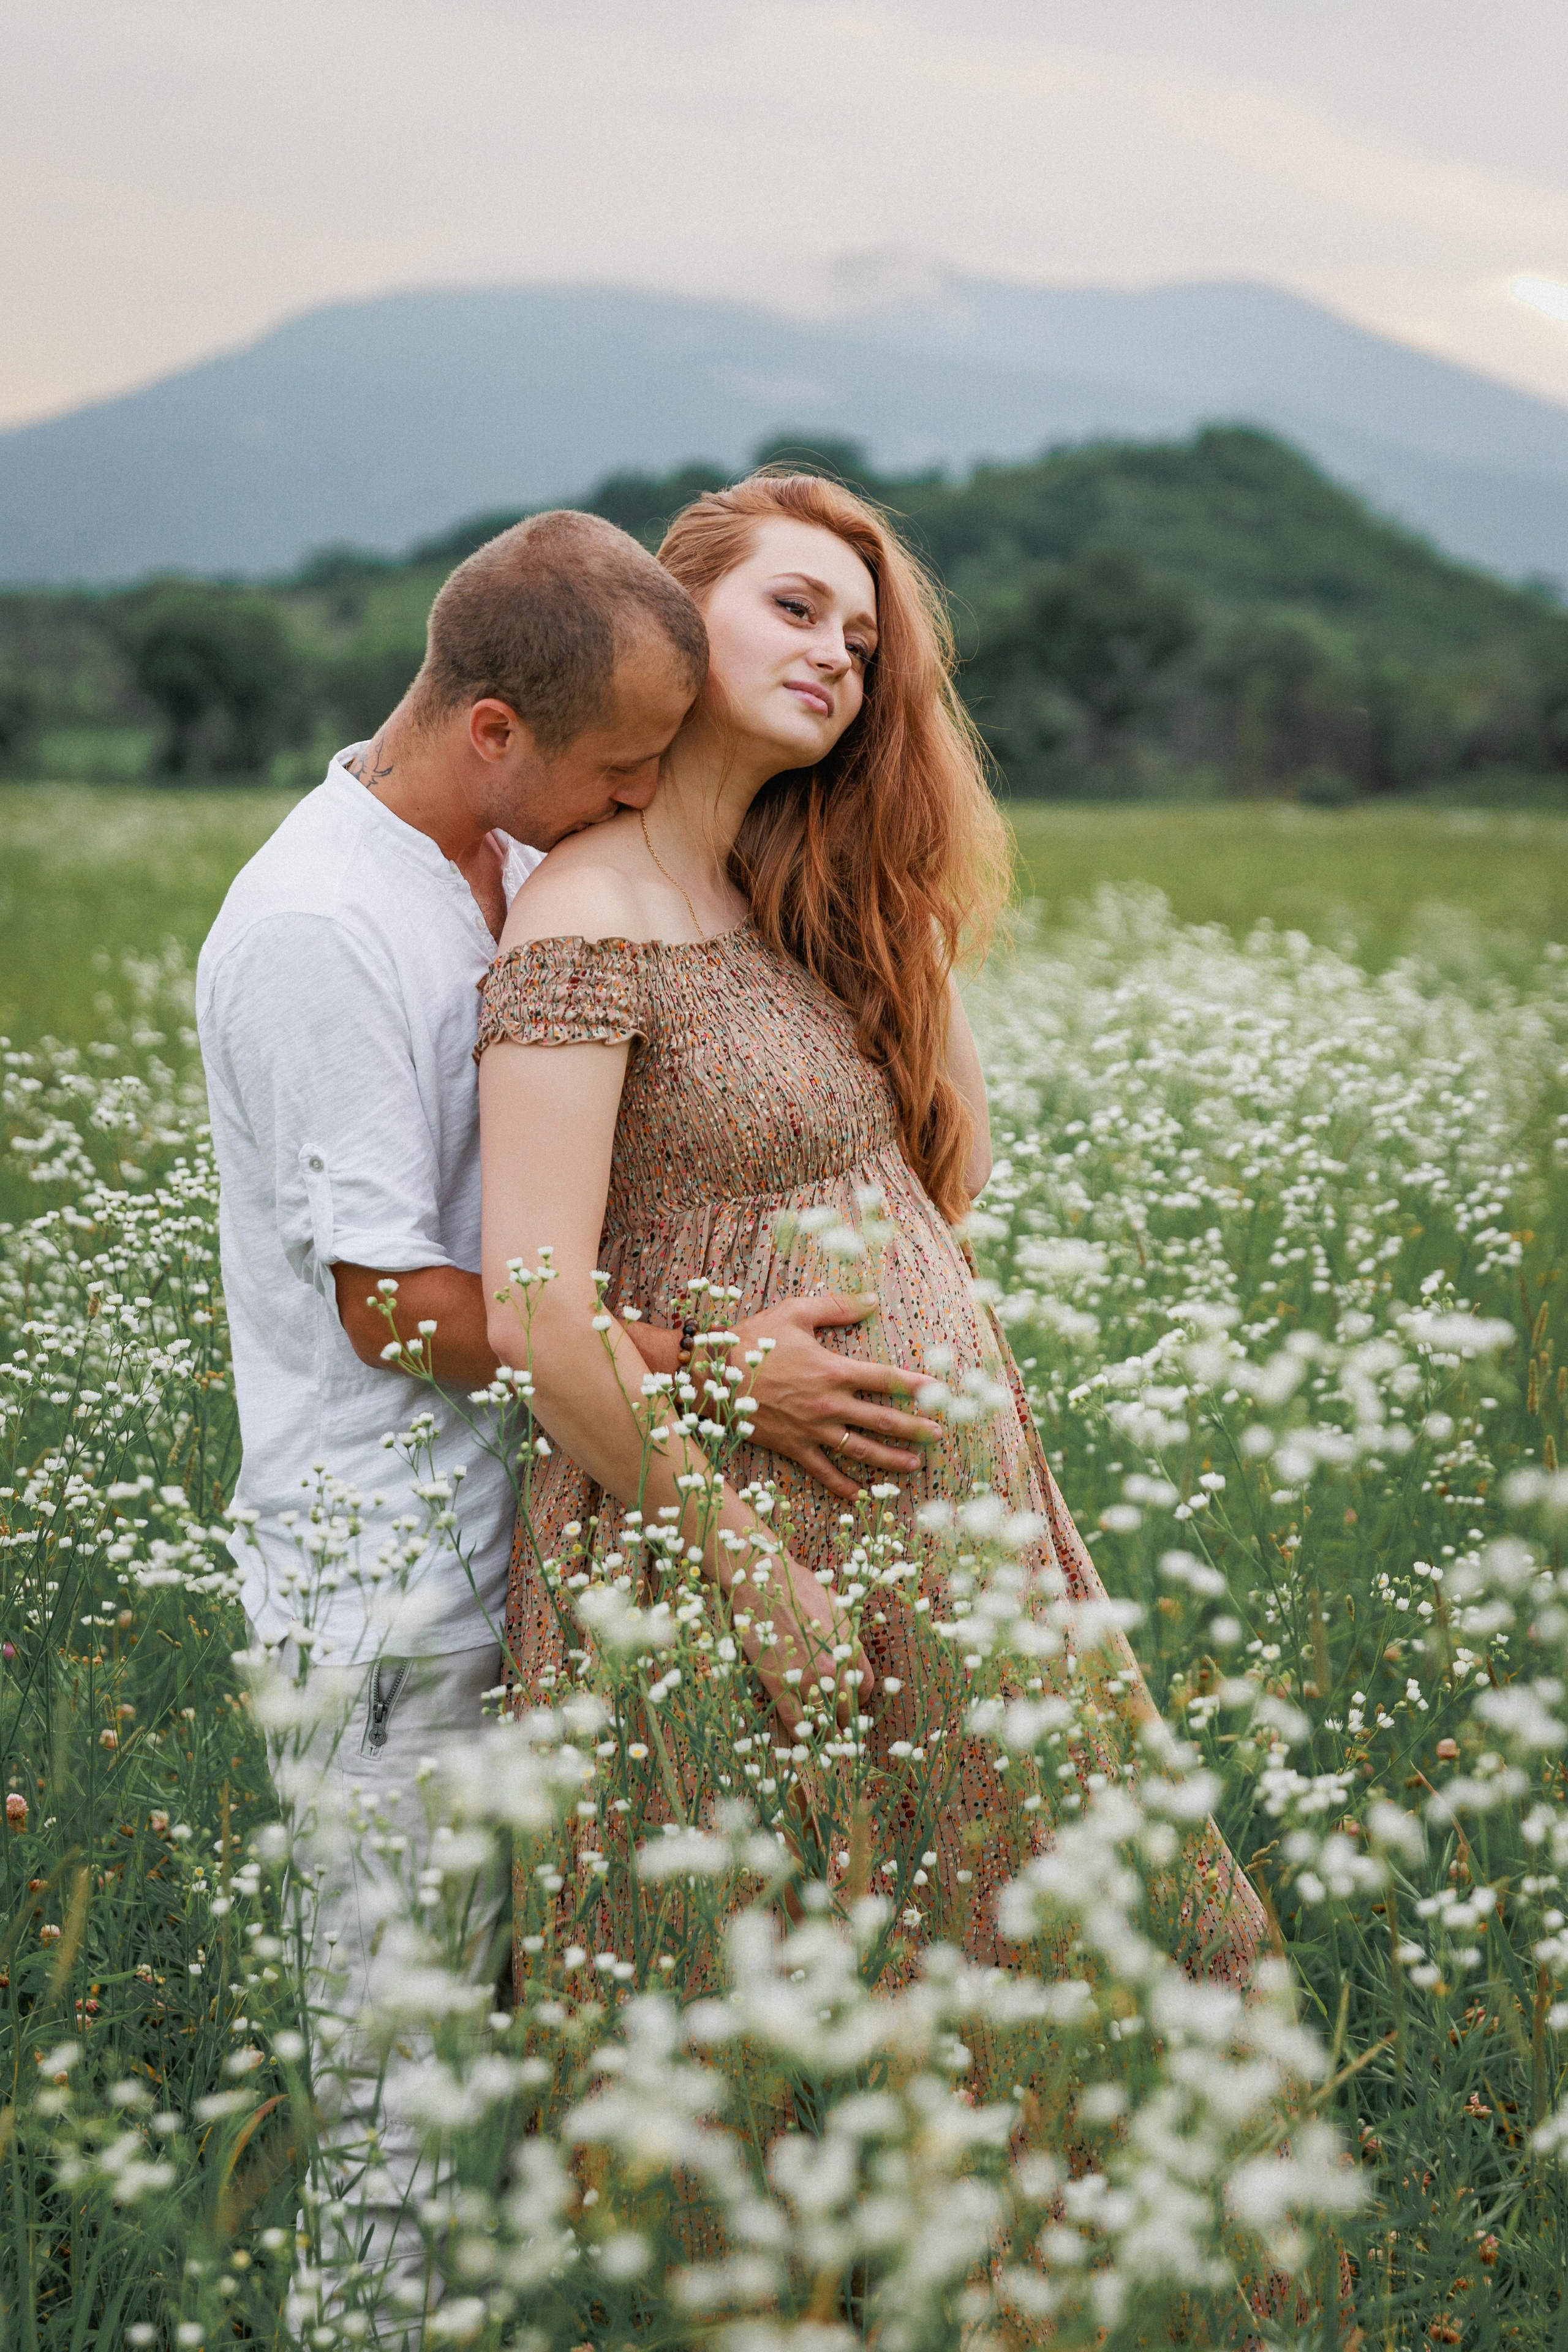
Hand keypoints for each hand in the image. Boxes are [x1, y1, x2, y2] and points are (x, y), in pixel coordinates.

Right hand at [728, 1547, 874, 1733]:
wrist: (766, 1584)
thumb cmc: (802, 1588)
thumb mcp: (837, 1608)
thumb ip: (845, 1639)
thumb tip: (848, 1656)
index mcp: (849, 1650)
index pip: (864, 1689)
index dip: (859, 1700)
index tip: (851, 1704)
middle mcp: (833, 1669)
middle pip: (846, 1709)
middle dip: (843, 1721)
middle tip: (840, 1730)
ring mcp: (806, 1680)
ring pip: (822, 1720)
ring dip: (826, 1736)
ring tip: (827, 1746)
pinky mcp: (780, 1685)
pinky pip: (794, 1720)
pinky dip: (800, 1735)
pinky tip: (803, 1742)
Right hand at [729, 1293, 942, 1501]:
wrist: (712, 1374)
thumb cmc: (753, 1340)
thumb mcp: (796, 1312)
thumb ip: (837, 1307)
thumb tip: (873, 1299)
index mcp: (834, 1370)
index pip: (886, 1379)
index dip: (916, 1385)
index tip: (941, 1392)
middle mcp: (829, 1403)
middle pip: (883, 1419)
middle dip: (915, 1428)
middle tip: (939, 1434)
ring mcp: (812, 1429)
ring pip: (861, 1449)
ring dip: (891, 1459)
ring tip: (915, 1466)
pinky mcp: (794, 1447)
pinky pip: (823, 1471)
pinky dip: (843, 1485)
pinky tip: (861, 1495)